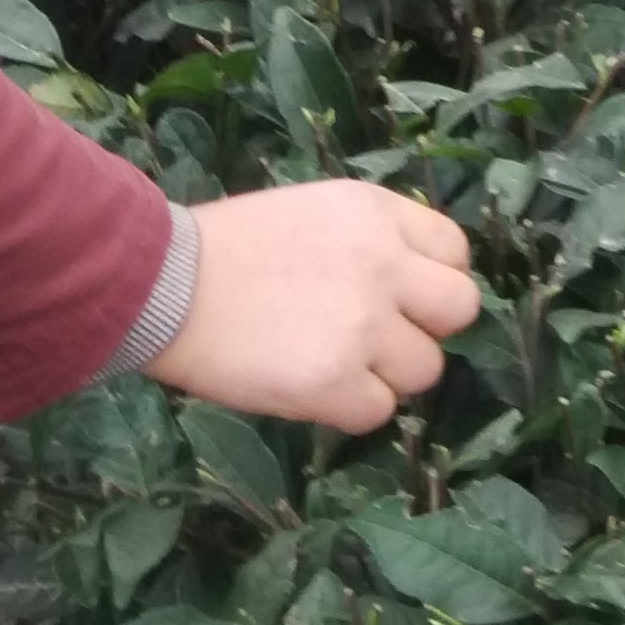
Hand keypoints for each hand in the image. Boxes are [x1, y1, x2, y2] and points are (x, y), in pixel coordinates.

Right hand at [150, 180, 479, 429]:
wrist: (164, 285)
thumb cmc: (229, 248)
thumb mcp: (316, 212)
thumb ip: (373, 240)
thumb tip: (413, 285)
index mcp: (377, 213)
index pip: (455, 252)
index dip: (431, 281)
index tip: (401, 297)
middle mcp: (384, 264)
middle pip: (460, 309)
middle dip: (427, 329)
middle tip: (381, 338)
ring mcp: (363, 325)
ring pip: (425, 369)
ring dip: (387, 375)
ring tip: (336, 365)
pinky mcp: (334, 382)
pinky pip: (379, 412)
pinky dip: (350, 409)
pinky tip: (312, 389)